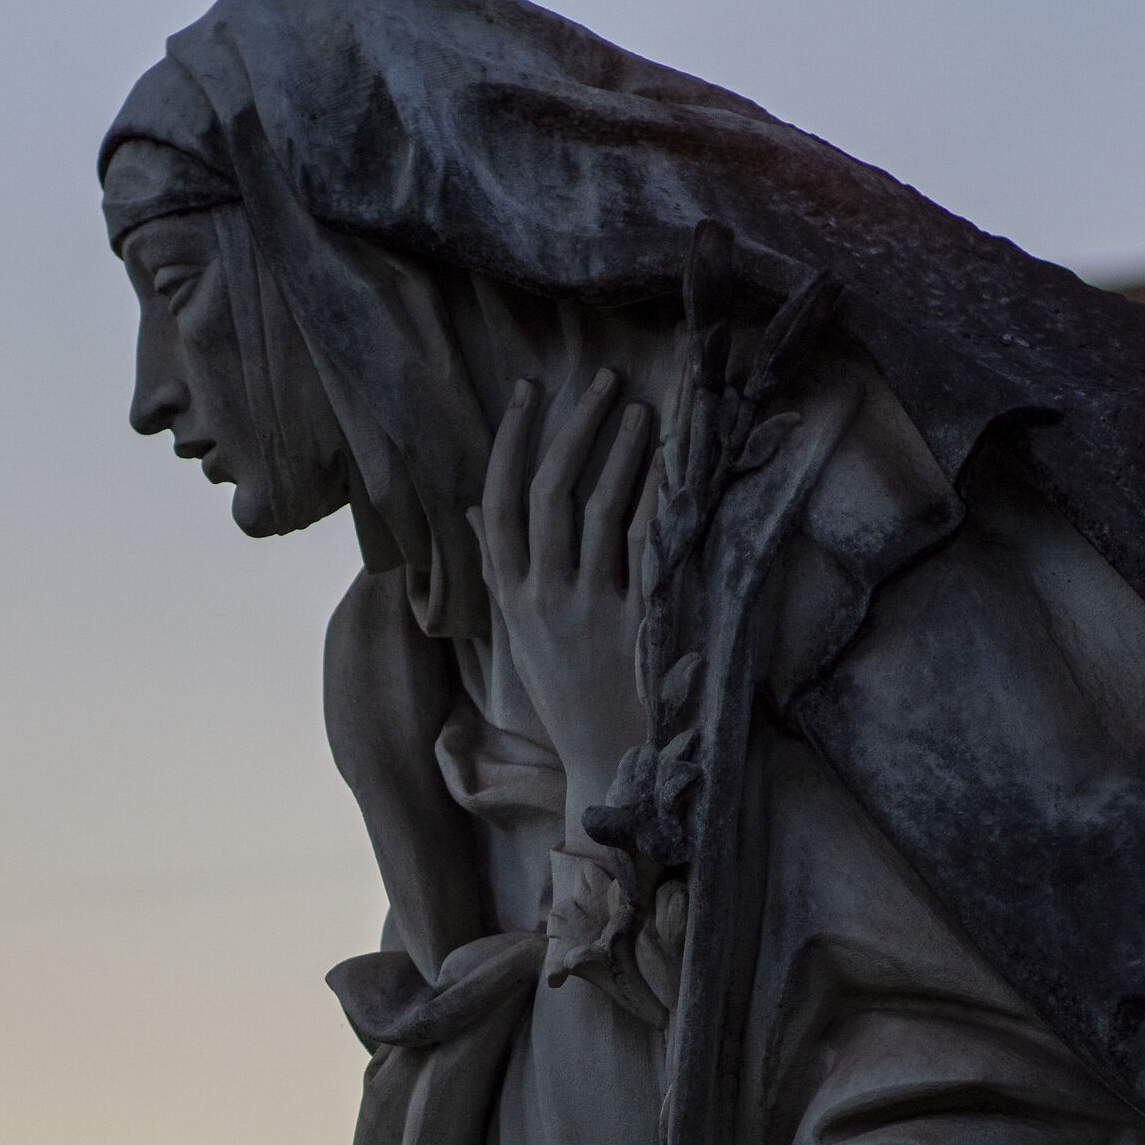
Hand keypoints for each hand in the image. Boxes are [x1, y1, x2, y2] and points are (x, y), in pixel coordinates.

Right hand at [468, 371, 656, 846]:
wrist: (606, 762)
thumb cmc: (566, 694)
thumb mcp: (521, 635)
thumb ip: (497, 571)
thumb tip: (474, 510)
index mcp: (511, 600)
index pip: (497, 503)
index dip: (511, 442)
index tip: (529, 391)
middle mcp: (544, 601)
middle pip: (549, 494)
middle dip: (575, 429)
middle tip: (603, 382)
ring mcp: (590, 612)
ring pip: (598, 511)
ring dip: (620, 452)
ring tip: (640, 412)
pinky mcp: (636, 625)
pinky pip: (645, 547)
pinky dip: (656, 499)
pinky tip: (670, 464)